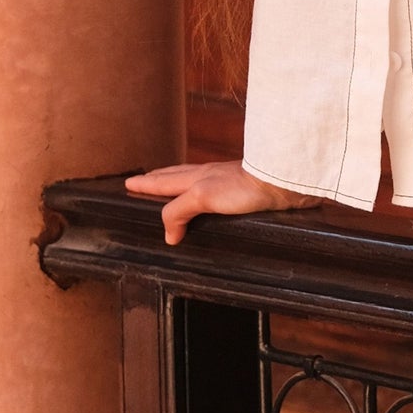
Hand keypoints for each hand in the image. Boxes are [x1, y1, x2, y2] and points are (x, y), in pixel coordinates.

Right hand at [124, 160, 319, 246]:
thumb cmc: (246, 185)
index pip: (164, 181)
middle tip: (144, 182)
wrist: (284, 182)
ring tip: (172, 193)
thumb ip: (179, 211)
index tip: (128, 183)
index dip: (145, 184)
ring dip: (180, 189)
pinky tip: (211, 208)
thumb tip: (168, 234)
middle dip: (159, 180)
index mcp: (196, 177)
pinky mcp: (246, 196)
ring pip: (196, 185)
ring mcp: (228, 185)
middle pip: (177, 177)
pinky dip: (204, 201)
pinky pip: (216, 199)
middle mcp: (210, 178)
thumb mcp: (203, 196)